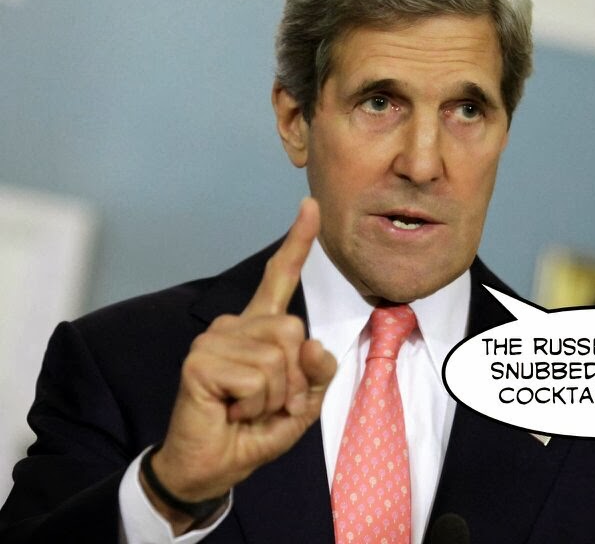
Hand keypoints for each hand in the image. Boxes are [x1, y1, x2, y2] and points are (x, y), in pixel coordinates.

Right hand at [144, 198, 336, 528]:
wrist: (212, 466)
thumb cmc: (253, 430)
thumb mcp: (300, 404)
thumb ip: (316, 373)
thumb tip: (313, 344)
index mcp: (258, 328)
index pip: (279, 279)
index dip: (297, 243)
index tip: (309, 206)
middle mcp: (234, 325)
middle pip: (293, 331)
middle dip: (293, 380)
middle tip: (266, 403)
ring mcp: (214, 339)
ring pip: (278, 358)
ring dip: (273, 397)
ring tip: (245, 408)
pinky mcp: (200, 360)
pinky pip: (257, 378)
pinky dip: (255, 405)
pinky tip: (231, 411)